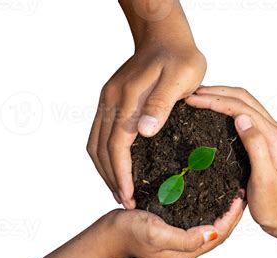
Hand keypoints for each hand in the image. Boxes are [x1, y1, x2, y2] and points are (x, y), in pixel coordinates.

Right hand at [87, 40, 205, 208]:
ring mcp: (108, 100)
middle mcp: (111, 101)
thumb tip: (143, 131)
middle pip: (101, 148)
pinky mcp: (110, 100)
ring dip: (104, 169)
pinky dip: (104, 155)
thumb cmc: (180, 58)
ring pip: (95, 143)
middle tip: (124, 202)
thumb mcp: (180, 78)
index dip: (121, 174)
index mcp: (127, 98)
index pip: (117, 145)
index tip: (128, 197)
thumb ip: (161, 104)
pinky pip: (99, 133)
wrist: (164, 37)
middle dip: (111, 178)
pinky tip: (115, 168)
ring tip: (119, 191)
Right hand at [102, 195, 244, 257]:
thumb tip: (214, 232)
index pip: (219, 234)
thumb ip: (185, 238)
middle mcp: (186, 248)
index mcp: (185, 253)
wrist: (107, 234)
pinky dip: (206, 207)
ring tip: (229, 192)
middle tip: (239, 191)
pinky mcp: (173, 229)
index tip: (240, 196)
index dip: (232, 216)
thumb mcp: (156, 234)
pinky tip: (208, 194)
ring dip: (221, 210)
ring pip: (209, 226)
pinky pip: (197, 219)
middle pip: (218, 231)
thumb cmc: (127, 233)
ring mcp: (180, 240)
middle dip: (231, 213)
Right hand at [185, 86, 276, 237]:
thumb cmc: (274, 204)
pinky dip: (227, 107)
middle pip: (243, 99)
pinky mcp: (264, 140)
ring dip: (222, 96)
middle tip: (191, 94)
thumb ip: (256, 146)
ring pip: (244, 103)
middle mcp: (274, 131)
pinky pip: (244, 114)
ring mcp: (269, 134)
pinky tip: (214, 111)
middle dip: (216, 92)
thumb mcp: (264, 179)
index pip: (241, 108)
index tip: (193, 100)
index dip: (215, 100)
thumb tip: (241, 118)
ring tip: (199, 97)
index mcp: (273, 137)